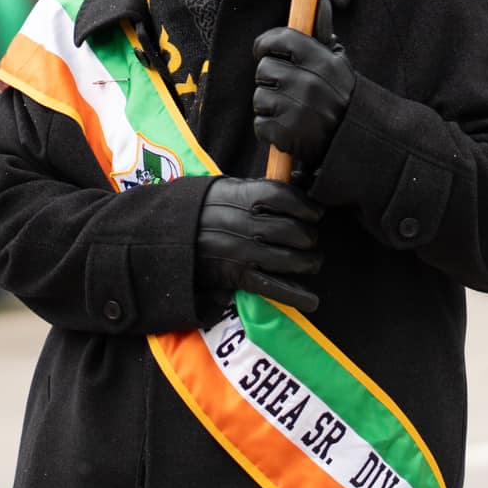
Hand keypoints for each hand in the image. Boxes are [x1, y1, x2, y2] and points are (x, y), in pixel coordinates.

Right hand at [195, 178, 323, 311]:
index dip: (308, 206)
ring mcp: (244, 251)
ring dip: (309, 263)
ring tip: (312, 262)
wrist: (170, 234)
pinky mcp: (238, 275)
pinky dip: (296, 296)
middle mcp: (247, 223)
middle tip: (311, 240)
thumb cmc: (205, 208)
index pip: (287, 197)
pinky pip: (273, 287)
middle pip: (295, 231)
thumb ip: (259, 191)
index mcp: (245, 196)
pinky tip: (311, 300)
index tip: (317, 213)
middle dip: (310, 237)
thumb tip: (296, 187)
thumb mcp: (228, 188)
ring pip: (291, 260)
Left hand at [252, 0, 355, 168]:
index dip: (266, 43)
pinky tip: (287, 128)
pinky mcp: (287, 134)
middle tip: (285, 88)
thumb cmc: (341, 98)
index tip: (265, 51)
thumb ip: (325, 33)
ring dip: (269, 105)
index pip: (281, 39)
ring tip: (290, 110)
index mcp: (324, 62)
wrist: (353, 142)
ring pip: (259, 96)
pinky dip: (268, 128)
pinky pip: (259, 123)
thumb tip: (321, 1)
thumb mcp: (339, 64)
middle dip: (269, 79)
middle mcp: (311, 84)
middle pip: (264, 68)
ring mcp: (298, 110)